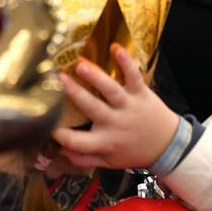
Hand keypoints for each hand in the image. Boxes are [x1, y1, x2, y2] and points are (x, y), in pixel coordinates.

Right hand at [52, 44, 179, 170]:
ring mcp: (129, 106)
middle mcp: (114, 123)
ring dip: (95, 76)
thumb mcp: (108, 163)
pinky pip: (134, 76)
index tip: (44, 123)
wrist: (168, 145)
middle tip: (57, 78)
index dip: (58, 134)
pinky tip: (116, 47)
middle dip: (74, 93)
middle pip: (91, 108)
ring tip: (80, 64)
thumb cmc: (133, 152)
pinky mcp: (142, 93)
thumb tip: (58, 151)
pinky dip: (126, 62)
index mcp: (103, 142)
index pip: (75, 140)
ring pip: (110, 90)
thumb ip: (83, 159)